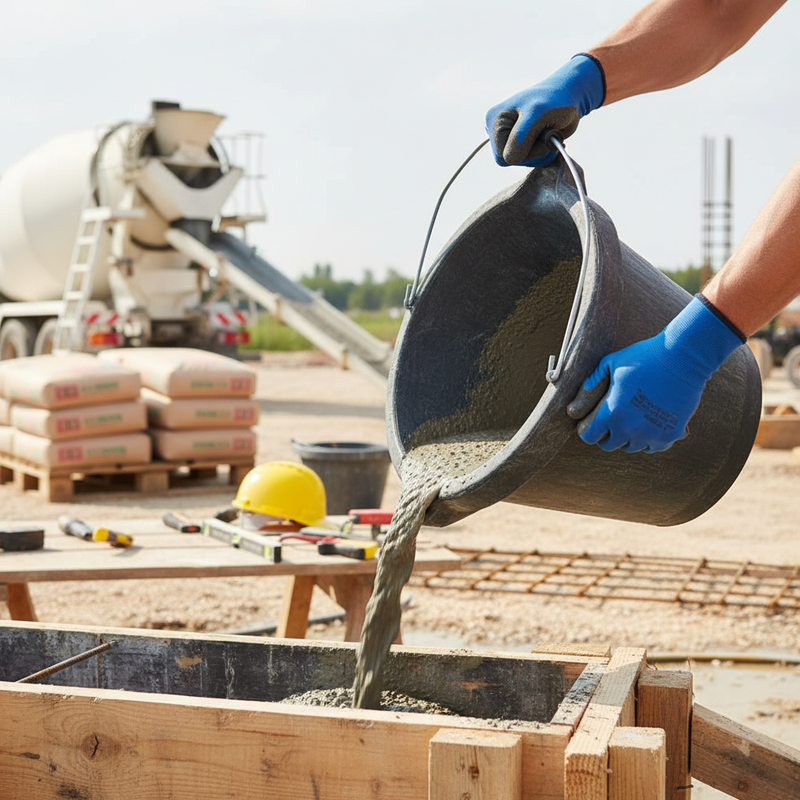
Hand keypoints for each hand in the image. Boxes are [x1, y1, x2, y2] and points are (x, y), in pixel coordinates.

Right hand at [485, 54, 604, 167]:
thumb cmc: (554, 101)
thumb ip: (520, 136)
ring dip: (541, 154)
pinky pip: (528, 161)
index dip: (525, 153)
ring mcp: (509, 136)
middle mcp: (497, 130)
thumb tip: (509, 159)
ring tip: (551, 137)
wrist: (569, 95)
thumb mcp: (537, 115)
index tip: (543, 138)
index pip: (503, 157)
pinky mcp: (520, 141)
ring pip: (521, 162)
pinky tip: (550, 141)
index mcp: (495, 121)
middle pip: (511, 161)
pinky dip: (543, 155)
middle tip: (548, 138)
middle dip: (534, 154)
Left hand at [566, 296, 745, 453]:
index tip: (593, 422)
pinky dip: (649, 439)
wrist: (683, 358)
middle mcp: (630, 429)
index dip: (588, 430)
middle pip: (609, 445)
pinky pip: (653, 447)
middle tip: (613, 420)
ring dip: (629, 437)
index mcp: (612, 413)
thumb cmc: (644, 357)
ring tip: (632, 419)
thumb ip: (592, 382)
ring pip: (632, 447)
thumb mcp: (611, 364)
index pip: (589, 437)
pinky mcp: (670, 435)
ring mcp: (651, 434)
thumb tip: (576, 403)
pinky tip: (649, 424)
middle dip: (608, 434)